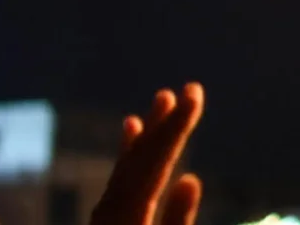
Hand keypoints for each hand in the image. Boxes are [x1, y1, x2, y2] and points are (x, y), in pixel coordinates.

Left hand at [91, 83, 204, 224]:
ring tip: (163, 97)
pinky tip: (131, 128)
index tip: (194, 94)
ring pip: (127, 164)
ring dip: (148, 130)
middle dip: (166, 121)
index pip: (155, 160)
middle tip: (190, 87)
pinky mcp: (108, 219)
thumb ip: (176, 221)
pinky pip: (119, 177)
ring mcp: (105, 214)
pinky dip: (127, 150)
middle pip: (140, 157)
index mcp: (125, 215)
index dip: (176, 126)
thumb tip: (191, 179)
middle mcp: (111, 208)